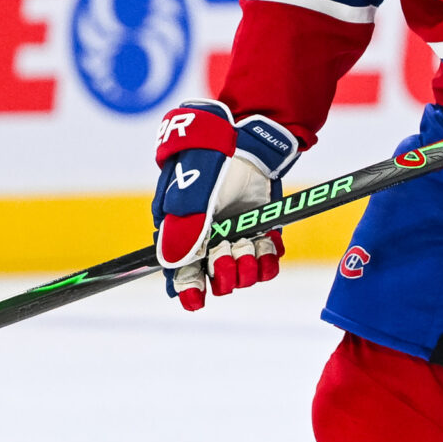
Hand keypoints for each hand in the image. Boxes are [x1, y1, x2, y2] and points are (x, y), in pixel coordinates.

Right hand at [151, 101, 299, 309]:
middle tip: (229, 252)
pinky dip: (269, 258)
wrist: (250, 139)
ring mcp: (236, 234)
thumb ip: (184, 229)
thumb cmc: (212, 160)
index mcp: (183, 229)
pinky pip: (266, 259)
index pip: (182, 270)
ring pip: (242, 272)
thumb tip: (173, 265)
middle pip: (215, 276)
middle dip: (223, 271)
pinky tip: (268, 246)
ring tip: (250, 247)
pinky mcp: (260, 230)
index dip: (188, 288)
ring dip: (247, 266)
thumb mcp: (193, 191)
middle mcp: (210, 238)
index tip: (196, 302)